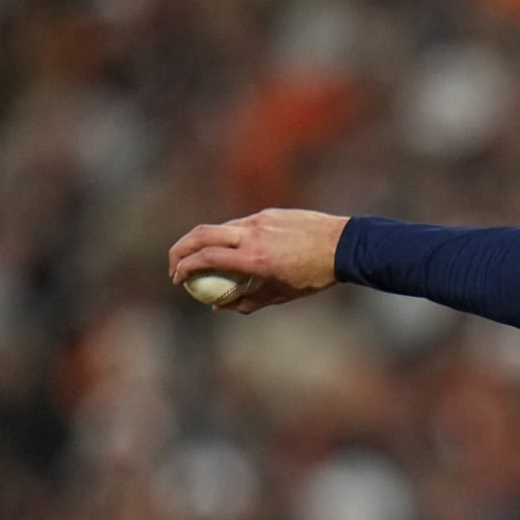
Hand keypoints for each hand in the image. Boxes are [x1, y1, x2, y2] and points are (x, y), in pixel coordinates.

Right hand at [167, 208, 348, 312]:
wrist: (345, 245)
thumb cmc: (316, 275)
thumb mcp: (282, 294)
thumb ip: (248, 300)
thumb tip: (220, 306)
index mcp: (255, 258)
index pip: (206, 258)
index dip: (185, 268)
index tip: (177, 279)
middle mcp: (253, 235)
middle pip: (201, 235)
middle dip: (180, 250)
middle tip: (175, 266)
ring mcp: (260, 221)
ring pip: (220, 227)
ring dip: (204, 243)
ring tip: (201, 259)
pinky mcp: (269, 213)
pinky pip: (241, 224)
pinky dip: (230, 237)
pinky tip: (237, 250)